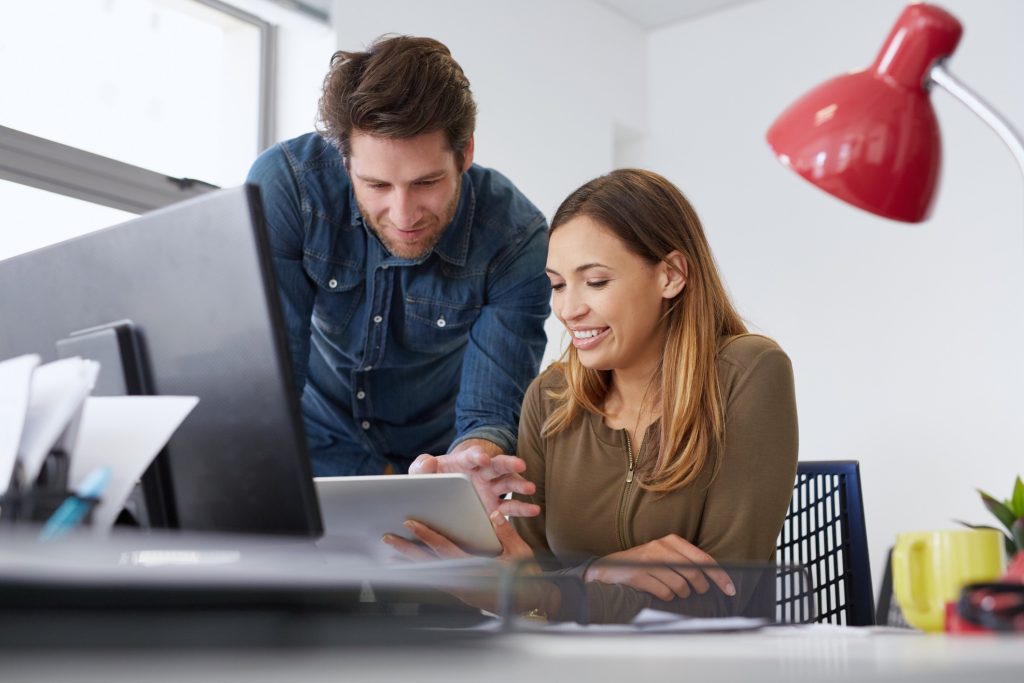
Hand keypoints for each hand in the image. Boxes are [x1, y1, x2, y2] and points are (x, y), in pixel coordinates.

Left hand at [383, 513, 554, 615]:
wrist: (530, 606)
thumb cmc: (527, 580)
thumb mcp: (520, 553)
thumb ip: (506, 533)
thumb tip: (494, 514)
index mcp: (475, 571)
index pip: (445, 550)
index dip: (427, 536)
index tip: (411, 523)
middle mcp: (463, 582)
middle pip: (429, 564)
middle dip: (407, 551)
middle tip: (388, 539)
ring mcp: (461, 590)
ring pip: (430, 573)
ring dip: (412, 562)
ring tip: (393, 553)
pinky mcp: (462, 593)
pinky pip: (438, 581)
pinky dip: (424, 572)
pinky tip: (415, 566)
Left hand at [408, 444, 539, 517]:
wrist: (441, 495)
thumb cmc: (433, 479)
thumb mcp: (423, 472)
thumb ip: (421, 466)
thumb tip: (429, 462)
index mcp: (464, 462)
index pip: (472, 455)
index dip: (477, 455)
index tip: (481, 458)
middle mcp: (482, 473)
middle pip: (497, 465)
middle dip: (508, 464)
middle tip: (520, 464)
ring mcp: (491, 489)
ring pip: (508, 483)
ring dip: (519, 485)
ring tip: (530, 488)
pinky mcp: (496, 505)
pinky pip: (511, 506)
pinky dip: (523, 508)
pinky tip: (535, 510)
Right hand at [585, 534, 735, 601]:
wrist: (609, 568)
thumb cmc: (643, 563)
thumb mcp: (665, 555)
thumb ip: (685, 561)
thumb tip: (712, 578)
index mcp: (672, 541)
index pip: (703, 558)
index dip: (720, 576)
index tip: (731, 590)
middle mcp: (662, 547)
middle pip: (694, 572)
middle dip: (700, 587)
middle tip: (698, 592)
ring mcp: (650, 560)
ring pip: (680, 585)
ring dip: (681, 593)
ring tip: (674, 591)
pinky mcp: (640, 574)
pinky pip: (664, 593)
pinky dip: (666, 597)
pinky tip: (660, 593)